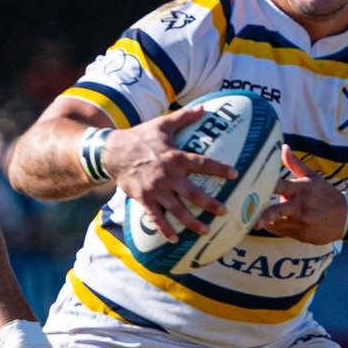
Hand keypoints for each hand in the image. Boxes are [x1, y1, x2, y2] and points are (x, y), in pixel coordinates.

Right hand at [99, 104, 237, 241]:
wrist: (113, 152)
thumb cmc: (140, 137)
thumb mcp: (162, 124)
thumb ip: (185, 117)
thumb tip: (205, 108)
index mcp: (175, 157)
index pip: (202, 163)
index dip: (219, 168)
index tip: (234, 174)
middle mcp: (168, 175)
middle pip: (192, 192)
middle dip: (209, 203)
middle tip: (224, 212)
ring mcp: (156, 189)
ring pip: (177, 209)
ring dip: (191, 221)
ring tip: (205, 230)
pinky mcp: (144, 199)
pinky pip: (156, 217)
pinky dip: (165, 230)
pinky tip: (175, 240)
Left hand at [255, 149, 347, 245]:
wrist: (346, 217)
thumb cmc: (326, 194)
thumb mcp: (312, 177)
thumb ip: (295, 164)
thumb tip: (283, 147)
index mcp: (302, 189)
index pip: (282, 185)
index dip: (269, 185)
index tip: (254, 186)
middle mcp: (300, 206)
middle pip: (277, 211)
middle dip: (265, 215)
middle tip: (253, 219)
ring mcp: (301, 222)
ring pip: (276, 223)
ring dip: (268, 220)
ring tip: (260, 215)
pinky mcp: (301, 235)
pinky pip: (281, 232)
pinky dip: (275, 227)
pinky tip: (274, 222)